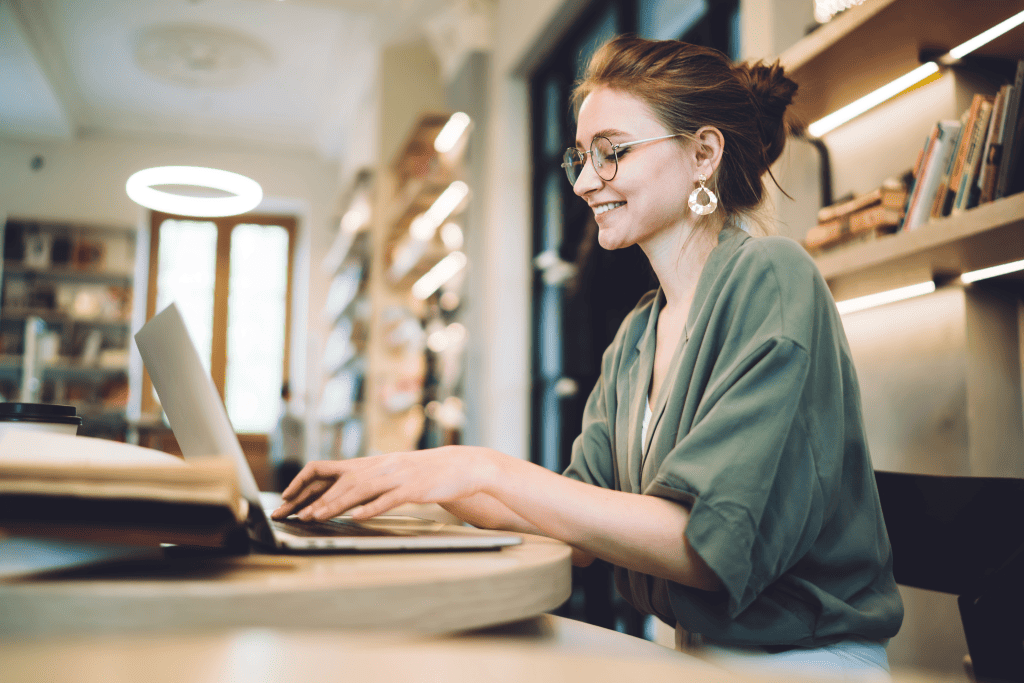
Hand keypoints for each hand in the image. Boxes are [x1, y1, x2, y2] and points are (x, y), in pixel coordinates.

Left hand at [270, 446, 500, 521]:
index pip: (326, 468)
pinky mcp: (413, 488)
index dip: (304, 482)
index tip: (286, 498)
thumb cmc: (423, 473)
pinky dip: (373, 507)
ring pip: (359, 489)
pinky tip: (358, 517)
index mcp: (369, 463)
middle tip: (290, 514)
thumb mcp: (389, 473)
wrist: (460, 466)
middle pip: (337, 480)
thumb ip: (365, 481)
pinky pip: (389, 498)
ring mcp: (396, 477)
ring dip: (334, 503)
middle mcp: (378, 467)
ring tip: (315, 516)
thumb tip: (337, 495)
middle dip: (311, 498)